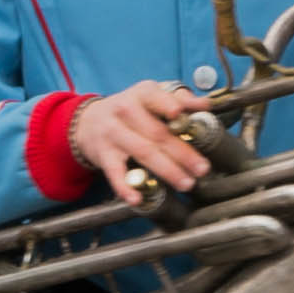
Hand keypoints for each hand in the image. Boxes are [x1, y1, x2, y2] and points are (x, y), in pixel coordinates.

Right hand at [70, 78, 214, 196]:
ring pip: (143, 152)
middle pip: (157, 133)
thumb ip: (179, 98)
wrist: (89, 122)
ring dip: (167, 170)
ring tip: (186, 183)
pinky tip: (136, 198)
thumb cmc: (131, 109)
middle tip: (201, 168)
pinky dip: (125, 187)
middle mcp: (125, 111)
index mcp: (141, 94)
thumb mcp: (151, 96)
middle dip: (182, 152)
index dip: (167, 105)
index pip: (155, 97)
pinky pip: (115, 173)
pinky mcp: (104, 155)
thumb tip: (205, 104)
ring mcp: (113, 133)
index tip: (179, 114)